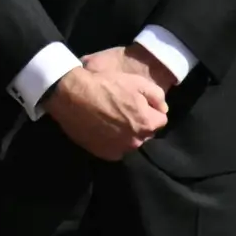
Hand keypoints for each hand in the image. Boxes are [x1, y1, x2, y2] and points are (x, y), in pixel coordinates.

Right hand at [43, 45, 171, 162]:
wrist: (72, 94)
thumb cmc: (105, 85)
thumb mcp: (137, 82)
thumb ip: (158, 97)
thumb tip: (162, 109)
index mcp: (147, 124)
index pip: (160, 120)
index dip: (150, 109)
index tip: (137, 103)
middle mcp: (136, 141)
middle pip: (145, 133)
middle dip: (139, 123)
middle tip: (123, 110)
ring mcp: (119, 149)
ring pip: (130, 142)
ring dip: (126, 134)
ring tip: (111, 120)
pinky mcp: (103, 153)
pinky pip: (115, 149)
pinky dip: (112, 142)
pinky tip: (102, 129)